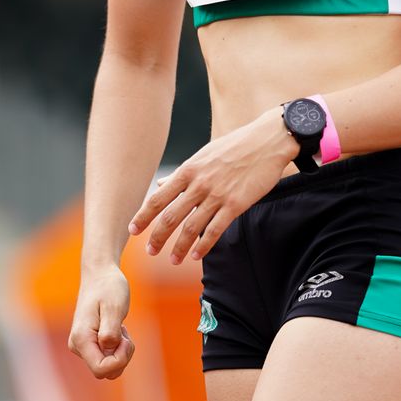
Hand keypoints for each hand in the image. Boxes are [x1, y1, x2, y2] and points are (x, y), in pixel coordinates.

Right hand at [69, 265, 134, 378]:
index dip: (120, 359)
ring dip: (121, 352)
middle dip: (122, 356)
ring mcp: (82, 346)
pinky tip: (117, 328)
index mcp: (81, 339)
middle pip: (105, 371)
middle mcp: (77, 346)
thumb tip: (109, 349)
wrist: (100, 274)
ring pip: (108, 366)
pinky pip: (108, 357)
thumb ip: (111, 331)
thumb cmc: (109, 287)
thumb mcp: (114, 307)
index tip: (125, 338)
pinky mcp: (89, 343)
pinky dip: (118, 347)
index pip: (101, 369)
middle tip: (124, 331)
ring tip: (120, 328)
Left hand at [129, 109, 294, 263]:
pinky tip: (196, 256)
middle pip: (170, 217)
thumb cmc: (236, 146)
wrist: (268, 140)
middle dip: (157, 237)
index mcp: (188, 170)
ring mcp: (217, 195)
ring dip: (178, 247)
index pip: (158, 198)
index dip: (143, 216)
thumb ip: (183, 173)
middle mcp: (199, 184)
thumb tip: (162, 183)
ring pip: (190, 228)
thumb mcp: (204, 155)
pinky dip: (203, 246)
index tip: (133, 230)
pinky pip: (214, 230)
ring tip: (173, 260)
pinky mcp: (235, 204)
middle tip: (150, 251)